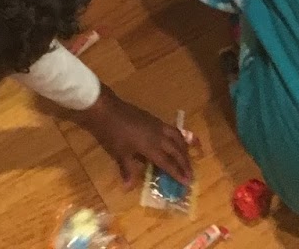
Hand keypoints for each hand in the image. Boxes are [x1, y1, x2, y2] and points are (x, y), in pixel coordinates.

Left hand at [75, 88, 194, 186]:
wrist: (107, 109)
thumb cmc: (112, 133)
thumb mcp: (119, 154)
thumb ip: (127, 170)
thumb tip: (129, 187)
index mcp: (151, 147)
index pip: (168, 163)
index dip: (178, 173)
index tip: (188, 182)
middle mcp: (158, 135)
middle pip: (176, 150)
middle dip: (185, 163)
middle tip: (191, 174)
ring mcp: (157, 125)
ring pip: (176, 137)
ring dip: (184, 148)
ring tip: (187, 158)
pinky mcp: (153, 118)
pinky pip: (171, 129)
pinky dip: (177, 137)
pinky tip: (175, 141)